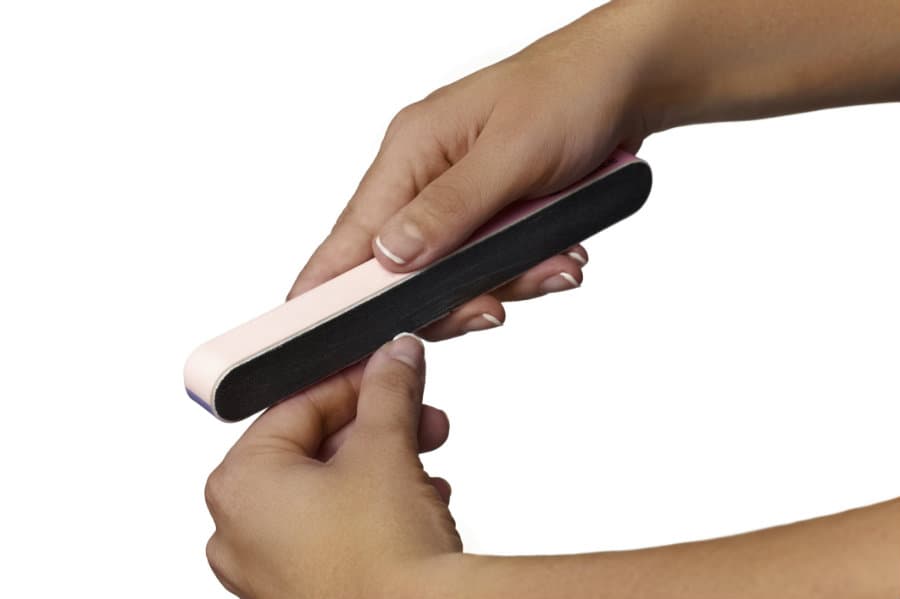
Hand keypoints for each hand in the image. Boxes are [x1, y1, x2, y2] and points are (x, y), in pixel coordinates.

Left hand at [205, 336, 462, 598]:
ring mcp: (265, 568)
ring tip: (425, 457)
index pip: (298, 404)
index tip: (386, 369)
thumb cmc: (381, 563)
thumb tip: (393, 359)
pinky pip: (332, 529)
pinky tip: (417, 500)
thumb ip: (387, 390)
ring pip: (328, 489)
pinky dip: (373, 507)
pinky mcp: (299, 591)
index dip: (354, 380)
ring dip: (383, 464)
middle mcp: (239, 530)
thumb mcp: (386, 449)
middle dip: (377, 426)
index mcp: (240, 485)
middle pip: (314, 446)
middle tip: (416, 412)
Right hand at [287, 4, 656, 339]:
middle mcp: (425, 179)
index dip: (332, 287)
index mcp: (411, 152)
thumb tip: (389, 257)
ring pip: (457, 275)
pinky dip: (528, 269)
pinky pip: (494, 264)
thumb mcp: (511, 153)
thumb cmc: (569, 92)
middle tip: (494, 306)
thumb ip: (449, 209)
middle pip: (406, 270)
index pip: (354, 232)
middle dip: (455, 294)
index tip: (325, 333)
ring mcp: (458, 201)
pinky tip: (561, 255)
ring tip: (556, 263)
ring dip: (508, 279)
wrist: (626, 81)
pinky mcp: (491, 216)